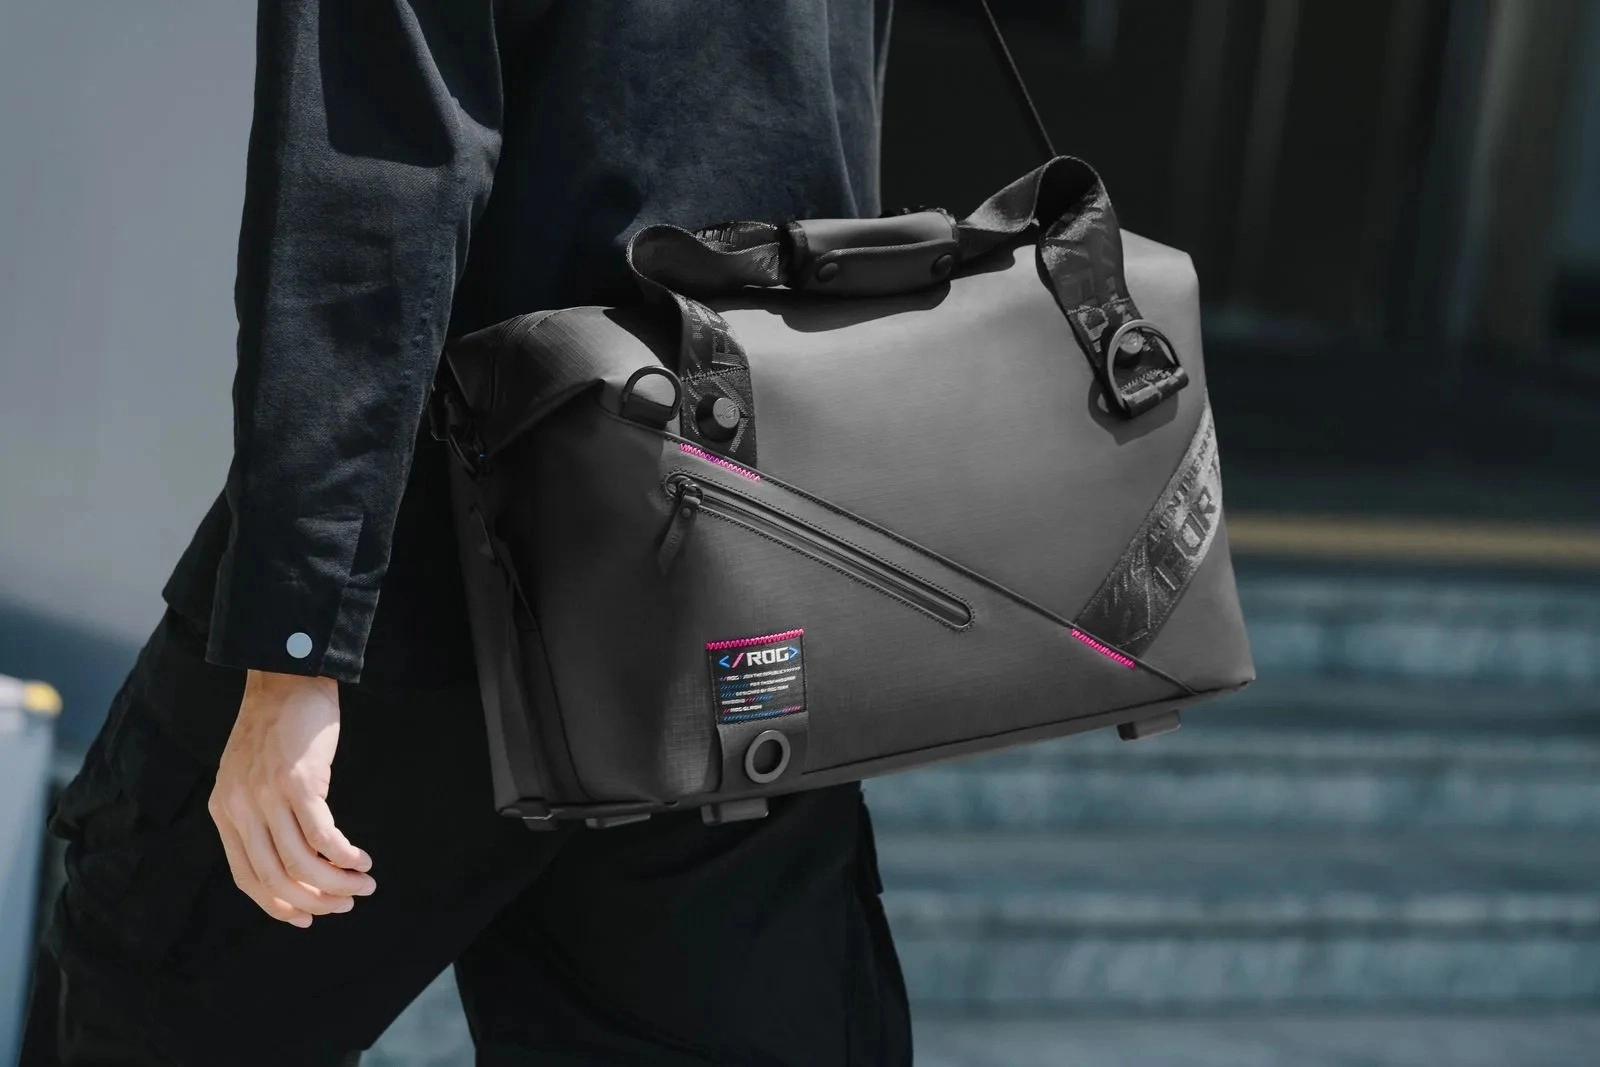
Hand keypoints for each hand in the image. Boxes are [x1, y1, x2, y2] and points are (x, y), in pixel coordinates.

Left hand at [209, 669, 375, 925]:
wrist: (287, 677)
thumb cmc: (278, 726)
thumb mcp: (251, 774)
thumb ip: (258, 813)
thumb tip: (294, 859)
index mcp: (224, 812)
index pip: (247, 878)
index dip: (279, 906)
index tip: (309, 918)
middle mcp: (239, 809)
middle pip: (276, 878)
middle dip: (315, 901)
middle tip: (346, 905)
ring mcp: (267, 797)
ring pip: (302, 863)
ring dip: (337, 884)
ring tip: (364, 886)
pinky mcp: (299, 783)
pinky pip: (323, 837)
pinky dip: (345, 857)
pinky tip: (362, 860)